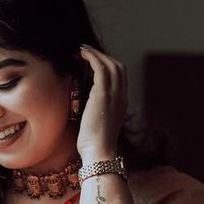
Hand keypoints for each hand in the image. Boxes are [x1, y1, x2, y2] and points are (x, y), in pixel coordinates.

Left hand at [76, 45, 127, 161]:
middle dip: (102, 56)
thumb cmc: (95, 145)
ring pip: (110, 64)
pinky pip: (100, 68)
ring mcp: (114, 95)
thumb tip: (88, 107)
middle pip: (118, 66)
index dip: (108, 66)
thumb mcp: (99, 124)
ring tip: (81, 50)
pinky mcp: (103, 95)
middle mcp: (121, 97)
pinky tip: (81, 55)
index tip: (93, 62)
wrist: (99, 153)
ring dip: (95, 54)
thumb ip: (98, 112)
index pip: (120, 77)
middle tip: (86, 51)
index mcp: (121, 103)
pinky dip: (91, 58)